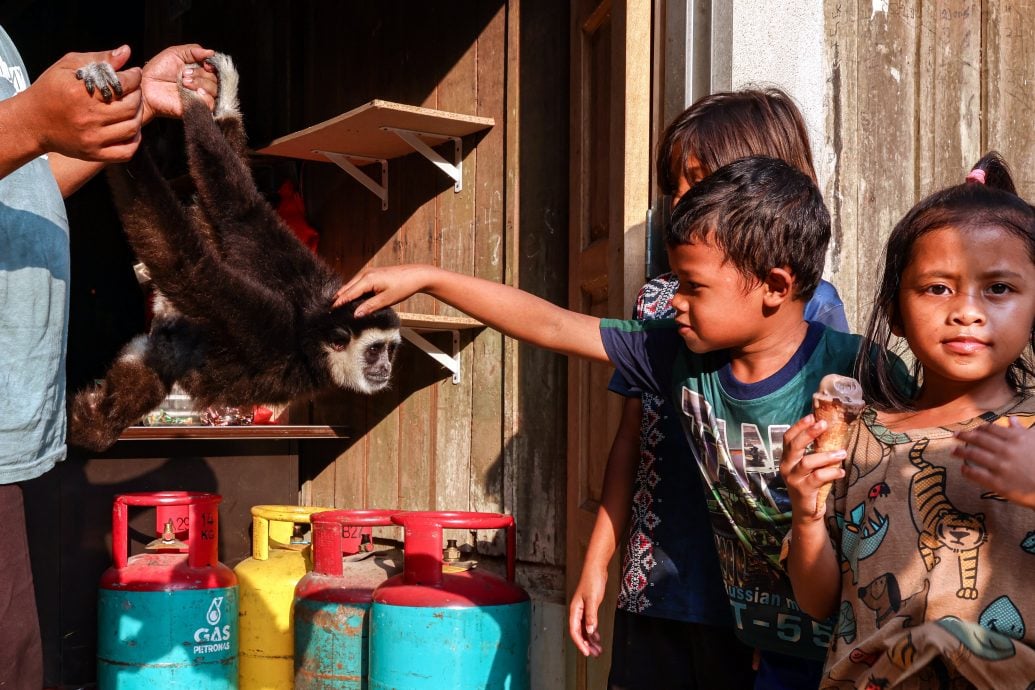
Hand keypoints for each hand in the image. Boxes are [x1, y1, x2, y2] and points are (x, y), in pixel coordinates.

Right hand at [23, 47, 143, 161]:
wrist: (32, 122)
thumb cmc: (50, 90)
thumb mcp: (67, 66)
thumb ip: (98, 59)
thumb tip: (126, 52)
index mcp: (80, 93)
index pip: (122, 84)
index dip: (134, 77)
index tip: (134, 74)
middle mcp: (88, 117)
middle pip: (131, 106)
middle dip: (137, 94)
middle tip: (134, 90)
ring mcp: (92, 138)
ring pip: (132, 128)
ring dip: (138, 115)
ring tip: (132, 107)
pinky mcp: (94, 154)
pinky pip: (127, 151)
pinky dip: (135, 140)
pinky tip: (131, 128)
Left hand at [140, 44, 216, 121]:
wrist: (145, 87)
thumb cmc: (157, 71)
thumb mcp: (175, 53)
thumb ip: (193, 50)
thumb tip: (211, 52)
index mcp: (198, 70)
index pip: (215, 68)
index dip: (213, 65)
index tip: (205, 64)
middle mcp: (201, 84)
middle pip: (215, 79)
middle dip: (201, 74)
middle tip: (184, 74)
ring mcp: (199, 97)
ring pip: (214, 90)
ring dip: (201, 83)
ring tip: (184, 83)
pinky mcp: (196, 108)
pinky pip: (211, 104)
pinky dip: (206, 97)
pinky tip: (196, 93)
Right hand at [334, 264, 438, 314]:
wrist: (417, 275)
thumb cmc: (404, 286)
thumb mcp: (386, 300)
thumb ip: (370, 306)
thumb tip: (356, 314)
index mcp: (368, 279)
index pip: (349, 293)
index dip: (339, 302)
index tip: (330, 311)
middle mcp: (366, 273)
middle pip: (347, 287)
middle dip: (339, 298)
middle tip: (330, 310)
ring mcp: (369, 272)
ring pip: (352, 285)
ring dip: (345, 294)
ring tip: (337, 306)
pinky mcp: (373, 274)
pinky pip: (358, 283)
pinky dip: (353, 290)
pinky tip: (351, 298)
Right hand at [568, 564, 606, 656]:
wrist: (596, 570)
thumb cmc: (591, 581)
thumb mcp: (592, 599)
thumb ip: (591, 616)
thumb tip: (590, 632)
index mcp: (574, 610)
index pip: (574, 631)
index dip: (580, 643)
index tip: (587, 652)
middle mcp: (577, 612)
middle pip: (579, 633)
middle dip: (586, 644)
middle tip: (594, 654)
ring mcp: (583, 611)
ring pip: (585, 630)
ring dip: (590, 640)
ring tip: (598, 649)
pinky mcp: (589, 609)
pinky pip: (589, 624)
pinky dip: (593, 632)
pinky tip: (598, 638)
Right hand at [780, 414, 845, 520]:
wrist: (806, 511)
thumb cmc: (810, 484)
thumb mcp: (808, 466)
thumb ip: (813, 452)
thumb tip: (829, 432)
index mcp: (786, 458)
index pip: (788, 438)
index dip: (799, 426)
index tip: (812, 416)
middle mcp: (786, 466)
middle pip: (794, 446)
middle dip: (809, 433)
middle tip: (824, 424)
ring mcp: (793, 479)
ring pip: (807, 462)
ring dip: (826, 456)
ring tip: (842, 453)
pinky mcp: (803, 490)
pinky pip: (818, 478)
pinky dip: (831, 473)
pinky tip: (841, 472)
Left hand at [955, 416, 1034, 508]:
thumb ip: (1022, 431)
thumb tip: (1011, 419)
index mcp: (1016, 438)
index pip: (991, 429)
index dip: (978, 429)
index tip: (972, 429)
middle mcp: (1006, 450)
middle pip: (979, 439)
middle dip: (965, 436)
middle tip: (955, 435)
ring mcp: (1001, 466)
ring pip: (974, 455)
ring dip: (961, 451)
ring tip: (952, 451)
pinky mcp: (998, 483)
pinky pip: (977, 475)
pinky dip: (967, 471)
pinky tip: (962, 469)